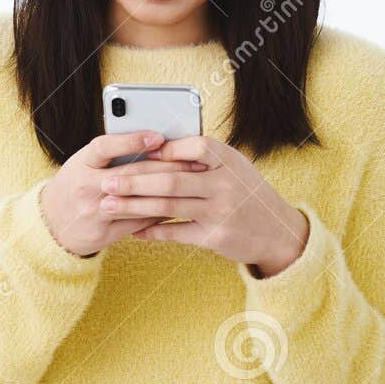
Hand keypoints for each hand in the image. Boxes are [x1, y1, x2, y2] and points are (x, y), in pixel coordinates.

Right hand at [40, 131, 209, 257]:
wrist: (52, 223)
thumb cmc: (76, 184)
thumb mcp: (85, 163)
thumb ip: (112, 153)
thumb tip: (155, 141)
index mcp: (80, 164)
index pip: (105, 147)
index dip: (131, 141)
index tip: (158, 137)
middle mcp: (85, 187)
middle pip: (130, 175)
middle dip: (165, 167)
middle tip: (193, 161)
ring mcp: (93, 212)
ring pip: (138, 202)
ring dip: (168, 192)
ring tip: (192, 183)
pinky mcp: (104, 233)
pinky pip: (138, 223)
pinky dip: (160, 213)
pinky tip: (179, 204)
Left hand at [99, 135, 310, 276]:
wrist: (277, 230)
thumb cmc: (245, 191)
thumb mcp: (233, 166)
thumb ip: (201, 157)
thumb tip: (154, 146)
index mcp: (229, 160)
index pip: (194, 146)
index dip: (164, 149)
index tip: (136, 151)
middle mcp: (226, 184)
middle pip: (172, 180)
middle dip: (135, 181)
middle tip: (107, 182)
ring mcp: (220, 212)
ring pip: (168, 207)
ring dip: (134, 206)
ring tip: (109, 205)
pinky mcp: (214, 237)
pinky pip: (175, 233)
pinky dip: (151, 232)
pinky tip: (132, 230)